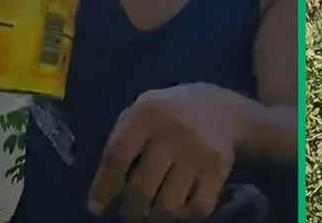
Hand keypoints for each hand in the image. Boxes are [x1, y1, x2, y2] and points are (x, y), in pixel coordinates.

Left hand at [87, 83, 252, 221]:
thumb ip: (120, 142)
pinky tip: (179, 207)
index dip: (103, 188)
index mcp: (147, 112)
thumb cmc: (170, 115)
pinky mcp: (219, 167)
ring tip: (152, 211)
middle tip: (130, 212)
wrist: (223, 109)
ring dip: (156, 216)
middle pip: (141, 188)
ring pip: (168, 205)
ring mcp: (198, 150)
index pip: (116, 158)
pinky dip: (185, 216)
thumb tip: (99, 196)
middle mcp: (173, 130)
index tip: (98, 208)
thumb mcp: (142, 111)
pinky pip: (197, 208)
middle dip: (130, 210)